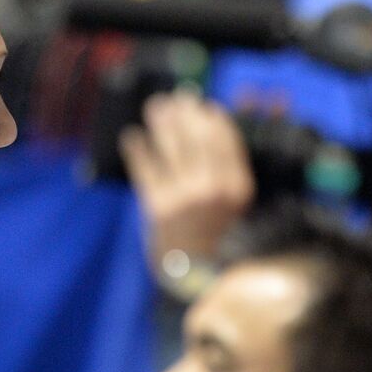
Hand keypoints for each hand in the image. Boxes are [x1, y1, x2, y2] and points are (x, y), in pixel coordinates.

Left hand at [120, 91, 254, 266]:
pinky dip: (137, 150)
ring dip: (162, 123)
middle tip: (175, 100)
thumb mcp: (235, 204)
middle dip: (185, 113)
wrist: (197, 271)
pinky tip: (132, 137)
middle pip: (198, 137)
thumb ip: (228, 170)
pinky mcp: (159, 207)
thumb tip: (210, 127)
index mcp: (238, 187)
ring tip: (155, 108)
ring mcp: (185, 197)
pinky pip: (146, 170)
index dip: (213, 119)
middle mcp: (214, 189)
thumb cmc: (218, 234)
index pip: (226, 139)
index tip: (204, 107)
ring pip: (172, 147)